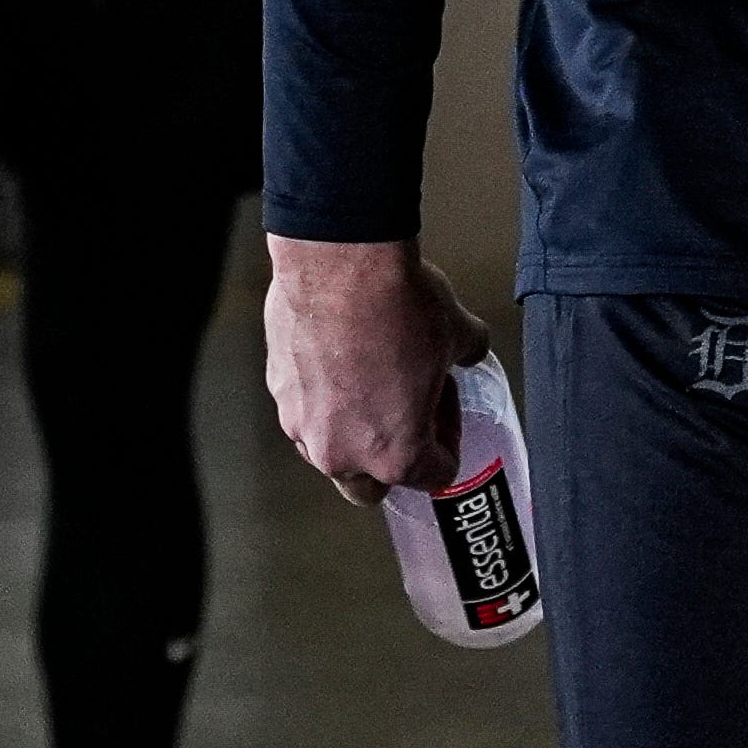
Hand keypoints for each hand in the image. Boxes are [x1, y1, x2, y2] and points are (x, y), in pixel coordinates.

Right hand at [264, 234, 495, 502]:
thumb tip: (470, 350)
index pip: (435, 475)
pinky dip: (321, 392)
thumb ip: (468, 356)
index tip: (442, 408)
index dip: (448, 438)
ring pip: (328, 448)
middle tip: (403, 411)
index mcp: (396, 454)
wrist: (339, 260)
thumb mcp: (458, 334)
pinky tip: (339, 353)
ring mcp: (302, 422)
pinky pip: (303, 407)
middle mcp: (342, 451)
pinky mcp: (277, 388)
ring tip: (369, 377)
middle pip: (368, 488)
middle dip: (386, 458)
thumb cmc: (395, 303)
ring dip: (349, 427)